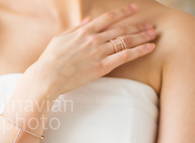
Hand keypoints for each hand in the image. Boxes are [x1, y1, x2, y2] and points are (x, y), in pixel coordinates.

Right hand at [29, 4, 156, 94]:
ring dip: (142, 36)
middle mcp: (93, 39)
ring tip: (153, 34)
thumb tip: (86, 21)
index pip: (108, 18)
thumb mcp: (59, 39)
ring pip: (126, 40)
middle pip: (121, 29)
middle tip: (150, 25)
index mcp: (83, 31)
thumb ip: (74, 29)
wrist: (47, 76)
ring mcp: (99, 52)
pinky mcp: (102, 66)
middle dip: (137, 25)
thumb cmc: (49, 59)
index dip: (123, 12)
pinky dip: (139, 51)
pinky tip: (149, 48)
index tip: (134, 8)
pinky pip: (125, 56)